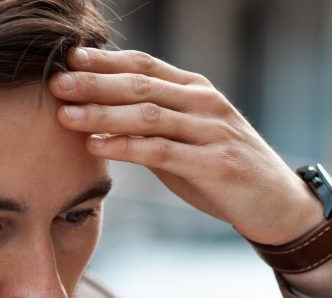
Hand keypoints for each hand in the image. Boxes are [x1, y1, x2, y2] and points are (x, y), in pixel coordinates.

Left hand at [50, 47, 331, 297]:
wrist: (276, 204)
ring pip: (148, 114)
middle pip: (140, 84)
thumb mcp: (188, 144)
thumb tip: (103, 124)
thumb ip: (153, 131)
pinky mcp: (214, 163)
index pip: (144, 66)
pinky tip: (96, 146)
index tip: (66, 60)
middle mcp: (204, 103)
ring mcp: (211, 131)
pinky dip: (126, 147)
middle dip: (94, 83)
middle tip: (55, 83)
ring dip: (103, 114)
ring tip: (66, 115)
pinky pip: (161, 151)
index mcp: (196, 91)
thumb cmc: (225, 174)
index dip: (104, 61)